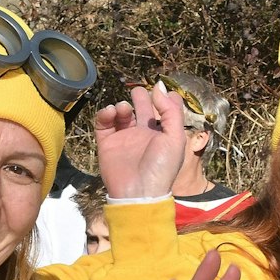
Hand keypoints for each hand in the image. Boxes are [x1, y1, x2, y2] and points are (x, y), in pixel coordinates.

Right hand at [92, 81, 188, 199]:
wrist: (138, 193)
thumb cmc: (161, 168)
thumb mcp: (175, 138)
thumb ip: (170, 111)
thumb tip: (159, 86)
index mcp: (162, 133)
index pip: (163, 110)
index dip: (163, 99)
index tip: (160, 89)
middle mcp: (143, 134)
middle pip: (141, 109)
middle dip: (140, 97)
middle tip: (137, 91)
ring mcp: (124, 138)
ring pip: (122, 115)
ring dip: (123, 106)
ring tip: (124, 108)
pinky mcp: (107, 144)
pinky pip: (104, 124)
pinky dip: (105, 114)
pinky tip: (111, 112)